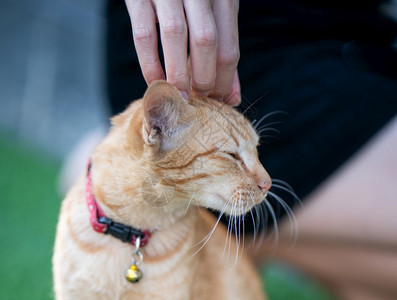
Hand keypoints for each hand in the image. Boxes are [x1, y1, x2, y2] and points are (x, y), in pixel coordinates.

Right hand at [125, 0, 240, 104]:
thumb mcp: (215, 15)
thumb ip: (224, 51)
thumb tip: (232, 96)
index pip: (229, 48)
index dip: (223, 82)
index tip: (215, 101)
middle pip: (206, 41)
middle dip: (203, 80)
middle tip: (196, 99)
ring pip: (175, 36)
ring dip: (177, 74)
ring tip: (178, 97)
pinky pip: (144, 35)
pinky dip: (150, 64)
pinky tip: (155, 82)